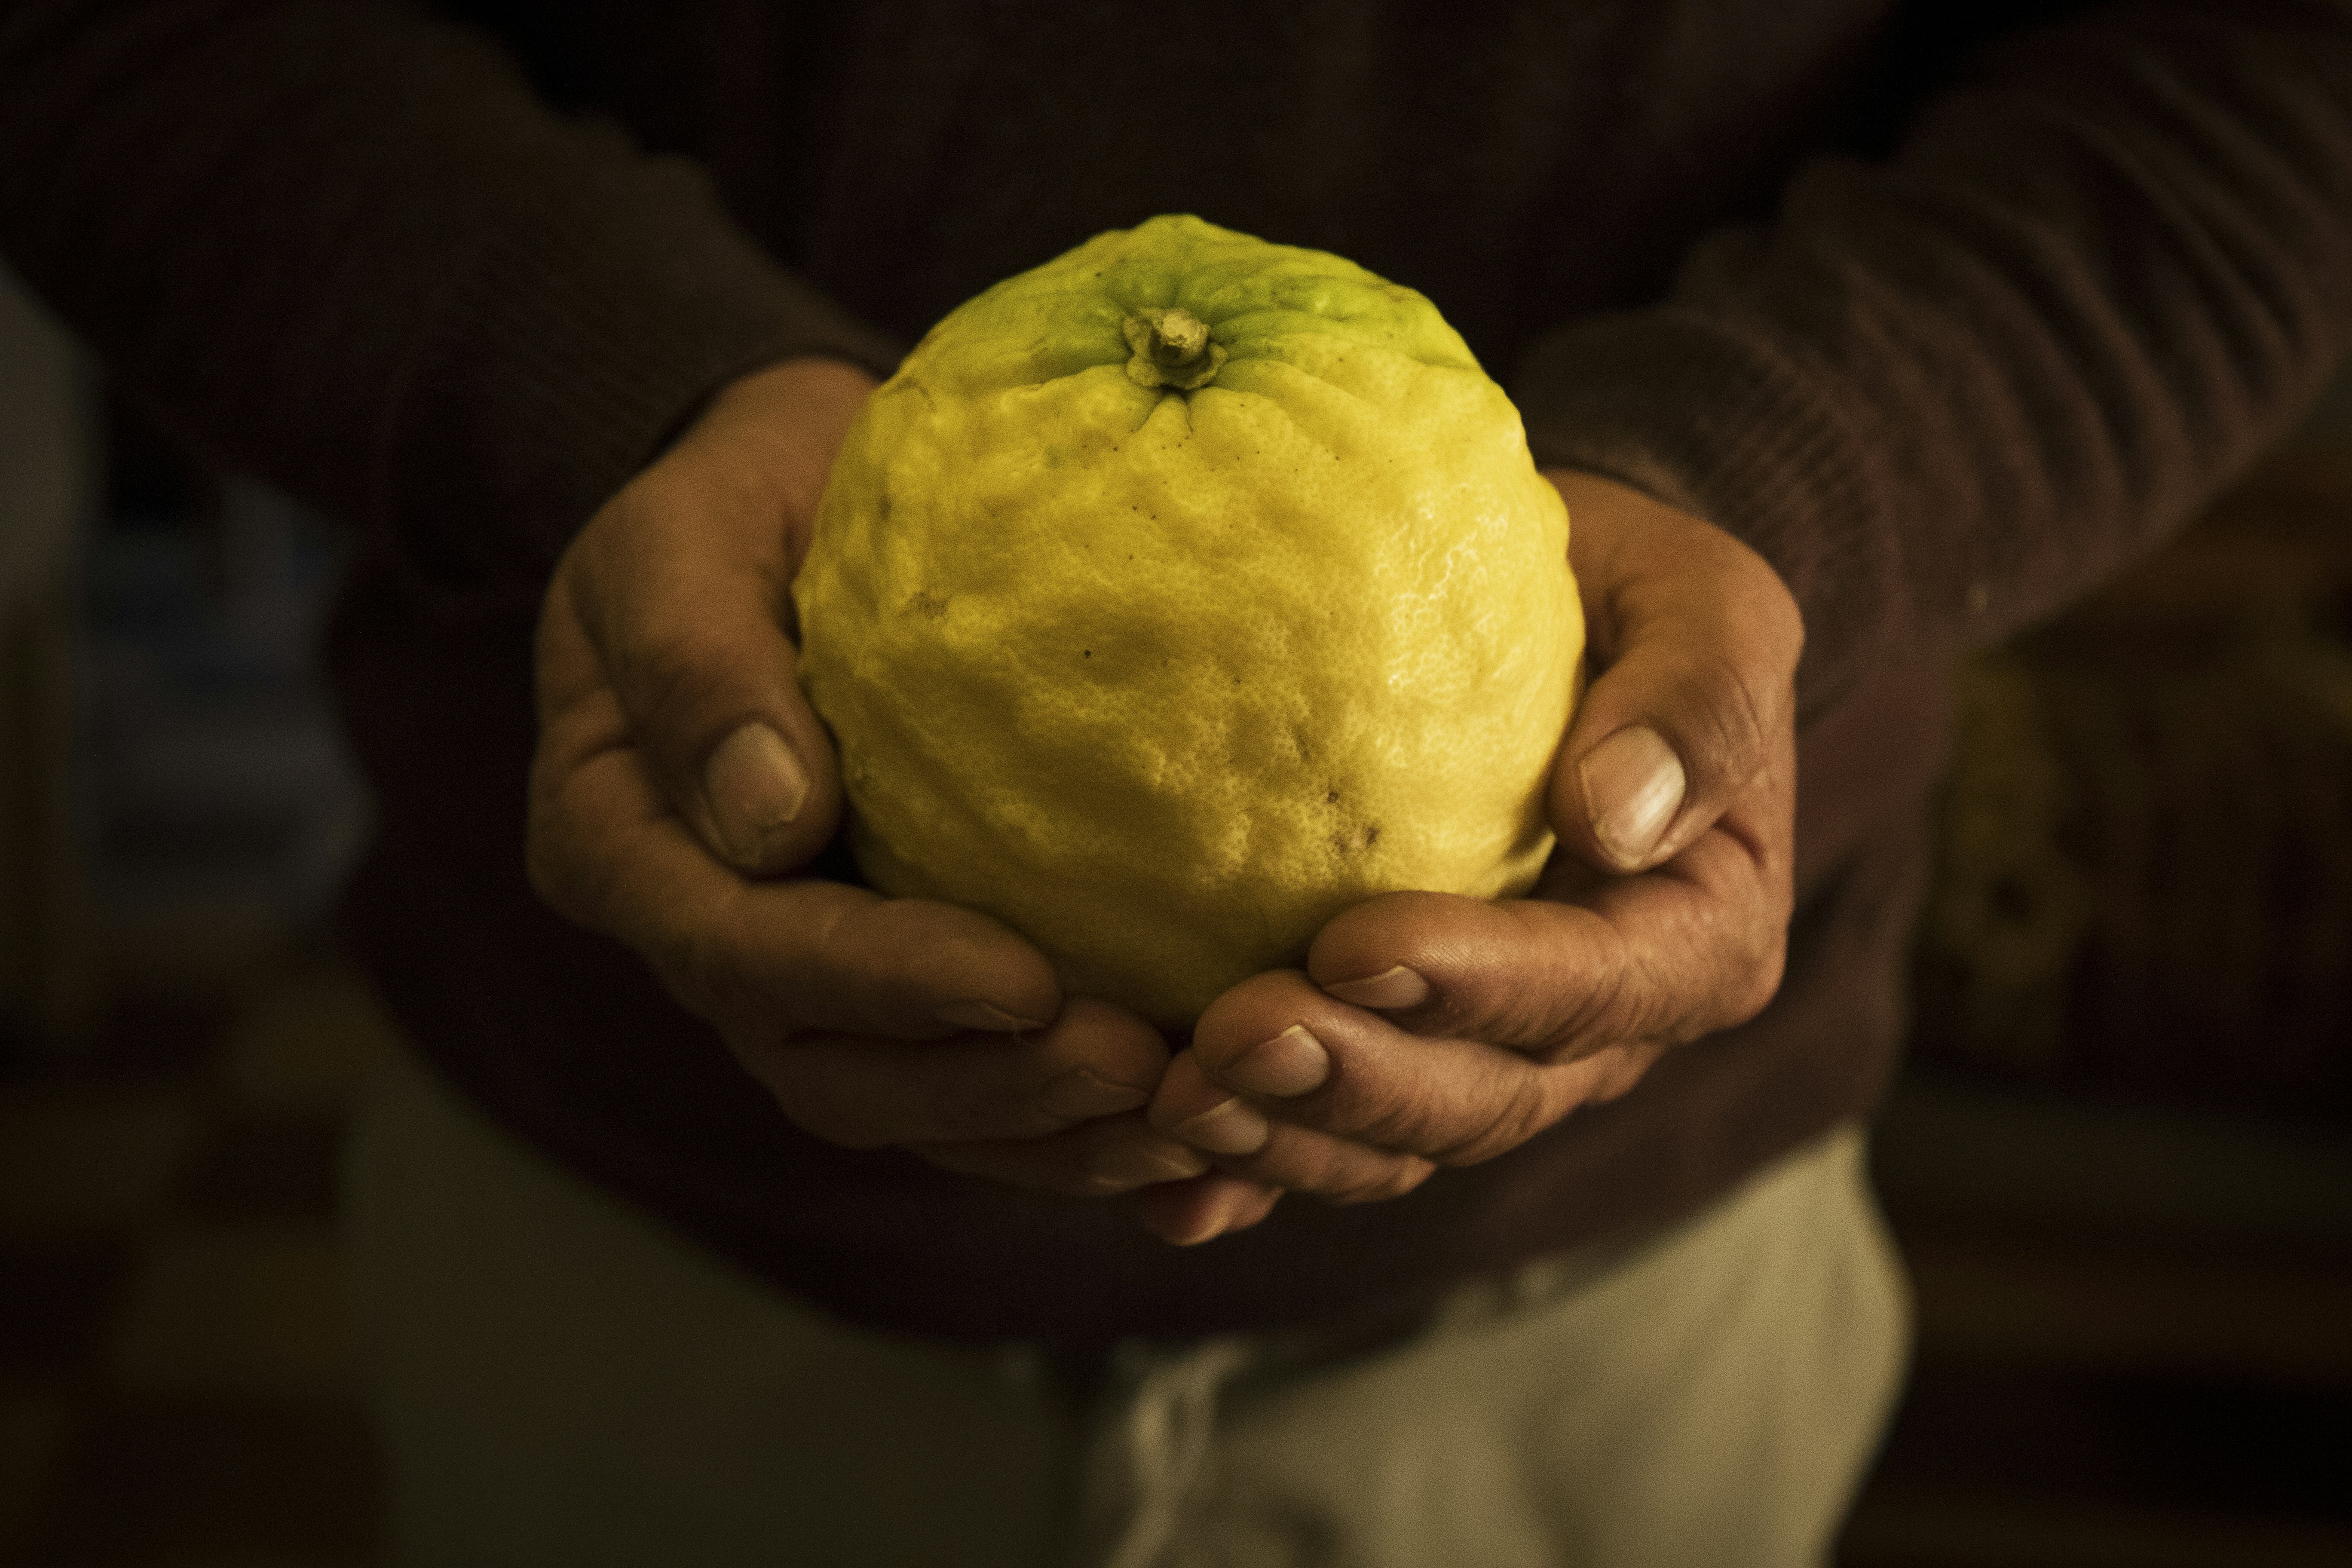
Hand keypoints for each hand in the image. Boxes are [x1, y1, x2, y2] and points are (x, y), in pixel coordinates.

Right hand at [527, 358, 1209, 1195]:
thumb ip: (697, 663)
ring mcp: (803, 976)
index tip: (1021, 981)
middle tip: (1135, 1065)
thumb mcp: (677, 540)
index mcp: (621, 848)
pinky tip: (1193, 1122)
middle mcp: (707, 939)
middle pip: (831, 1068)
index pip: (741, 953)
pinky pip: (979, 1080)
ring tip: (1187, 1115)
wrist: (796, 501)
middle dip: (984, 1086)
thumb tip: (766, 822)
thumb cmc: (733, 500)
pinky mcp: (900, 980)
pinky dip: (1076, 1121)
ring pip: (912, 1106)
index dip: (880, 984)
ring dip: (1047, 1129)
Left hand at [1138, 470, 1801, 1243]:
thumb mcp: (1702, 601)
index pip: (1595, 987)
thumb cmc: (1627, 597)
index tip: (1353, 945)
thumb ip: (1700, 697)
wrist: (1539, 622)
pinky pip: (1320, 1143)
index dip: (1478, 985)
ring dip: (1283, 1136)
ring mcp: (1490, 1062)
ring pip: (1394, 1143)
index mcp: (1695, 937)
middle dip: (1357, 1082)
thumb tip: (1616, 818)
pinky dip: (1241, 1176)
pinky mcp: (1394, 1061)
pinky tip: (1158, 1188)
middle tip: (1229, 1040)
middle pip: (1484, 1097)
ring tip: (1169, 1100)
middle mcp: (1599, 1032)